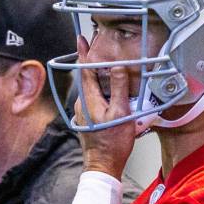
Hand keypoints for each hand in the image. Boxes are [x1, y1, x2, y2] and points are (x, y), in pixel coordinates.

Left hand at [74, 35, 135, 179]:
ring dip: (99, 78)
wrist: (103, 165)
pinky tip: (112, 93)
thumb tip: (117, 67)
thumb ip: (119, 88)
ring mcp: (83, 112)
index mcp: (88, 99)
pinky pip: (94, 98)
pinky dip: (101, 90)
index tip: (82, 38)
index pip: (84, 69)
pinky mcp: (88, 119)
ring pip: (91, 88)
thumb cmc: (112, 143)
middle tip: (101, 49)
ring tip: (111, 70)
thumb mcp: (121, 112)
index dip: (84, 52)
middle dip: (94, 62)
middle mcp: (82, 104)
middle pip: (87, 77)